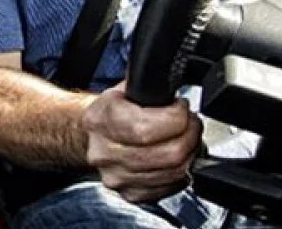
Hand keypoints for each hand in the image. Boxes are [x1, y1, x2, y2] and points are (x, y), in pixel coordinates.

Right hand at [82, 81, 201, 202]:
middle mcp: (105, 152)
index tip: (182, 108)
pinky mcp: (130, 193)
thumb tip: (175, 88)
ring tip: (186, 138)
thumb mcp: (122, 89)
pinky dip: (181, 173)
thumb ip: (149, 88)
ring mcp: (117, 176)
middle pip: (167, 154)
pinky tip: (177, 158)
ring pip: (174, 173)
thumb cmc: (111, 111)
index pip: (146, 129)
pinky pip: (169, 187)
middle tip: (191, 123)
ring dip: (190, 154)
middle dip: (190, 135)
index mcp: (101, 120)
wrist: (89, 136)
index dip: (176, 118)